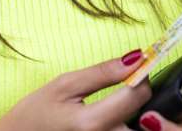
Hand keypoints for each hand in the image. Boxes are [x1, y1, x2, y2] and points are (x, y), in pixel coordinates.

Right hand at [0, 49, 151, 130]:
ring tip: (121, 103)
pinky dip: (127, 125)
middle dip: (141, 98)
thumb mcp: (65, 85)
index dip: (142, 76)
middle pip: (143, 117)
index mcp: (91, 123)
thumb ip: (103, 73)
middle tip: (129, 86)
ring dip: (136, 114)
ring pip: (137, 129)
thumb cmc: (37, 112)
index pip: (137, 96)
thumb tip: (135, 57)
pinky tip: (115, 117)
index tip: (137, 66)